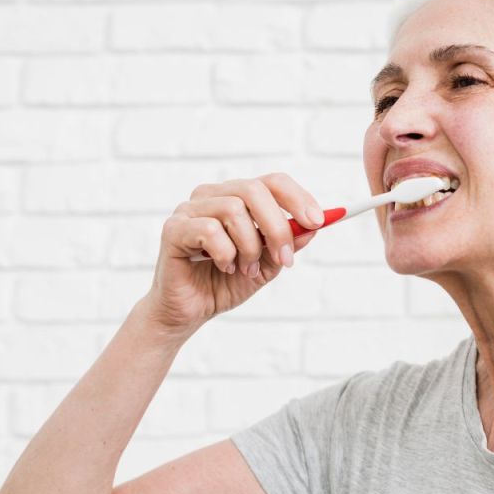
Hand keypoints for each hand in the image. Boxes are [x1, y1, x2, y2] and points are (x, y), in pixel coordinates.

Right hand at [143, 172, 323, 333]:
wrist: (189, 312)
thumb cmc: (225, 283)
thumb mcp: (267, 265)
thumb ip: (287, 245)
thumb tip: (312, 228)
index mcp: (237, 198)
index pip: (272, 182)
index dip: (298, 198)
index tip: (319, 221)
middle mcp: (212, 196)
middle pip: (254, 190)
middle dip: (277, 226)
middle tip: (285, 258)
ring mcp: (190, 210)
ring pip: (233, 210)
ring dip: (249, 247)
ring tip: (246, 269)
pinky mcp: (173, 229)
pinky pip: (209, 230)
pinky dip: (226, 253)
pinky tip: (224, 268)